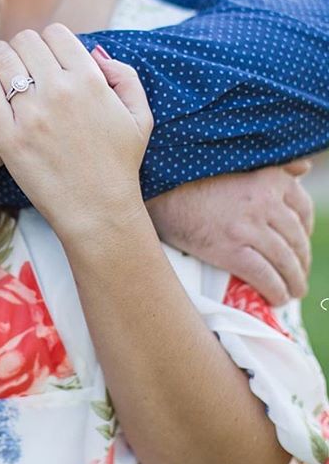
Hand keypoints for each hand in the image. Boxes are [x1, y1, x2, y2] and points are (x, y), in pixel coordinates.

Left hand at [0, 24, 152, 239]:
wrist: (96, 209)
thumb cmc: (119, 164)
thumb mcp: (140, 116)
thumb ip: (124, 75)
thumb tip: (94, 53)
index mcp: (89, 80)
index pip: (56, 34)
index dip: (50, 41)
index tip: (46, 56)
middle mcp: (58, 91)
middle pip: (25, 41)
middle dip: (23, 47)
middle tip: (22, 62)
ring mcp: (31, 114)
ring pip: (0, 58)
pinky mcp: (7, 136)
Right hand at [146, 161, 313, 304]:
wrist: (158, 192)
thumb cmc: (191, 179)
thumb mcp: (237, 164)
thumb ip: (275, 165)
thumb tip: (304, 167)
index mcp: (268, 179)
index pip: (302, 209)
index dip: (306, 232)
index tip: (300, 246)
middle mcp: (263, 202)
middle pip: (296, 240)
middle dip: (301, 262)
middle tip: (298, 276)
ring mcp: (248, 227)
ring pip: (284, 261)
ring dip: (293, 281)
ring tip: (292, 291)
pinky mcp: (231, 250)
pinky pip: (264, 276)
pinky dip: (275, 290)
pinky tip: (276, 298)